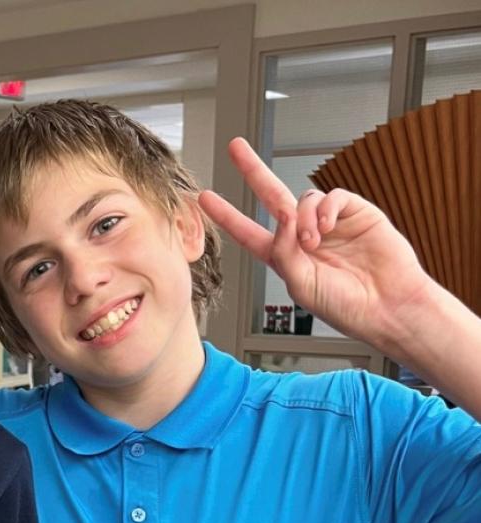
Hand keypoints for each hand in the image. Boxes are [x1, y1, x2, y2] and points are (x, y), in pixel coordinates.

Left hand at [199, 138, 433, 350]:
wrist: (388, 306)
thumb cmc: (345, 305)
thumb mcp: (300, 284)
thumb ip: (284, 252)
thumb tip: (281, 218)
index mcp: (285, 257)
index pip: (248, 232)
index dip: (227, 215)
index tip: (204, 198)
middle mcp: (304, 236)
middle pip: (272, 196)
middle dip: (253, 170)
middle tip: (235, 146)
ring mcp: (330, 222)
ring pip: (304, 199)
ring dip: (303, 217)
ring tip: (313, 241)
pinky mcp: (357, 213)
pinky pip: (333, 197)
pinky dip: (326, 208)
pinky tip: (327, 226)